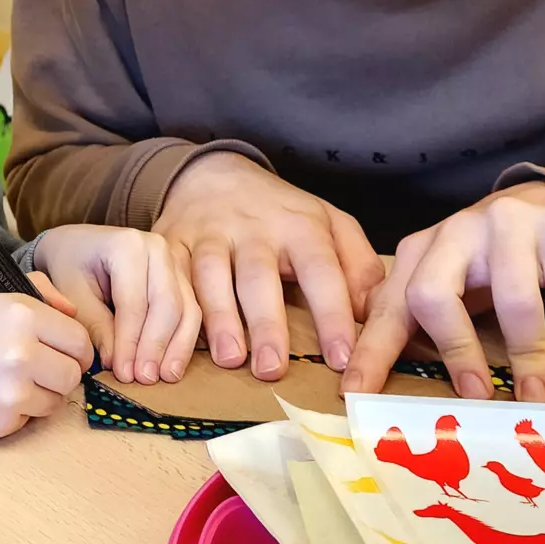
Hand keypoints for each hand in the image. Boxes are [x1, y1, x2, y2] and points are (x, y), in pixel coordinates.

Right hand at [0, 290, 91, 441]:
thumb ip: (37, 295)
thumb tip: (71, 313)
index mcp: (21, 315)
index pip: (79, 340)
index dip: (75, 348)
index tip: (64, 351)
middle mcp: (23, 354)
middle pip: (73, 375)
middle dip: (61, 372)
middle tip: (39, 369)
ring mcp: (12, 394)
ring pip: (55, 402)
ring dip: (41, 395)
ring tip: (9, 382)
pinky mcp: (0, 425)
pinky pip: (27, 421)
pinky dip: (16, 413)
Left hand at [34, 224, 197, 385]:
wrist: (78, 245)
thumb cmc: (71, 267)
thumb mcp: (71, 294)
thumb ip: (95, 326)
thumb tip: (119, 366)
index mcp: (127, 246)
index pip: (134, 303)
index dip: (130, 343)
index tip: (123, 374)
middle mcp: (158, 249)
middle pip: (167, 305)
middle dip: (156, 347)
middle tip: (144, 379)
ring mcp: (175, 261)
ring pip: (187, 310)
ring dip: (177, 348)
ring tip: (163, 377)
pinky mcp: (182, 277)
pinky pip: (191, 311)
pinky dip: (183, 341)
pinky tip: (172, 365)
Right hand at [154, 152, 382, 380]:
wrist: (213, 174)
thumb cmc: (281, 214)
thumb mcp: (330, 223)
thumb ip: (359, 265)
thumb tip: (373, 315)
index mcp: (300, 226)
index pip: (321, 271)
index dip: (332, 315)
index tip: (342, 359)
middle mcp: (253, 228)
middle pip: (260, 276)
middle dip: (267, 322)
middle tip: (273, 369)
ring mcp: (209, 235)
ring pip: (210, 275)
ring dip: (219, 317)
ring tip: (230, 358)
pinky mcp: (171, 244)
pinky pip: (171, 278)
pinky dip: (172, 309)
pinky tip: (177, 341)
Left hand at [341, 181, 544, 406]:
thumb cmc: (493, 261)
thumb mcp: (451, 282)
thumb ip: (421, 322)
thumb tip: (387, 386)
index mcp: (421, 249)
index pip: (390, 307)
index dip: (372, 352)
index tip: (357, 395)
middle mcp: (458, 231)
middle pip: (435, 294)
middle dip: (454, 352)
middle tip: (475, 398)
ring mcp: (512, 225)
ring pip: (514, 303)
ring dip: (527, 362)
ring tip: (535, 404)